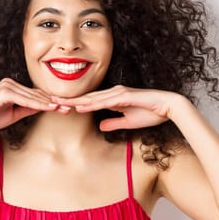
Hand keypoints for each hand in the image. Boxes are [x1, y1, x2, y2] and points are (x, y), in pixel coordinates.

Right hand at [0, 78, 59, 133]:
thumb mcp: (12, 115)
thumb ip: (26, 109)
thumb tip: (41, 108)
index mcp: (12, 88)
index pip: (35, 95)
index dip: (50, 102)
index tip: (64, 109)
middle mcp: (11, 83)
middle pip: (36, 94)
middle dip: (53, 102)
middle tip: (70, 108)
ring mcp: (8, 86)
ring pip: (33, 97)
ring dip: (49, 103)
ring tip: (63, 108)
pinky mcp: (5, 92)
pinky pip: (25, 99)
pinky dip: (38, 104)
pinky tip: (49, 108)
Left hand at [51, 86, 183, 130]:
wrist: (168, 107)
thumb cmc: (151, 112)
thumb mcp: (127, 122)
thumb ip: (113, 122)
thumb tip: (100, 126)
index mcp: (112, 98)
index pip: (88, 102)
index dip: (73, 104)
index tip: (58, 107)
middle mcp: (112, 93)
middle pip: (86, 97)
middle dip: (68, 100)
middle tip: (50, 101)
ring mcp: (118, 93)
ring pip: (92, 98)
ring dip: (75, 101)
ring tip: (59, 104)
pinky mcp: (125, 96)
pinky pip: (105, 101)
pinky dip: (92, 104)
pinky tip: (81, 106)